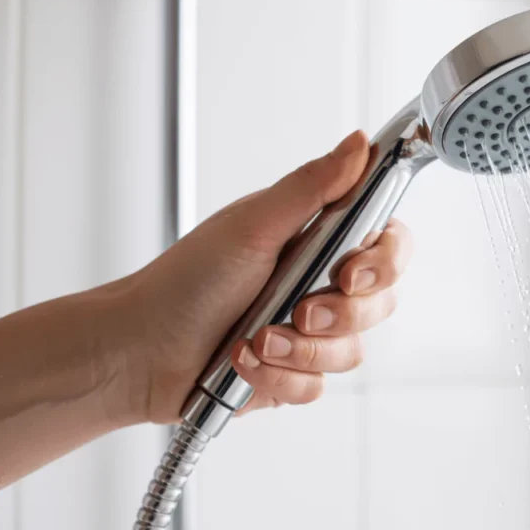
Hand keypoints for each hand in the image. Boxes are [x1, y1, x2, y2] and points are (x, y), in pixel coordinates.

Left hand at [107, 131, 411, 423]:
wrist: (141, 351)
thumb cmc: (186, 281)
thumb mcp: (254, 225)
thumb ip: (314, 186)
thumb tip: (359, 144)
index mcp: (317, 239)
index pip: (387, 243)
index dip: (384, 262)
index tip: (350, 273)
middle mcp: (319, 284)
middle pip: (380, 302)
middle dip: (340, 314)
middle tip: (300, 311)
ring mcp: (308, 333)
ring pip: (351, 351)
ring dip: (301, 350)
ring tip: (256, 340)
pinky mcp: (293, 374)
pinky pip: (317, 386)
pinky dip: (279, 377)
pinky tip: (245, 363)